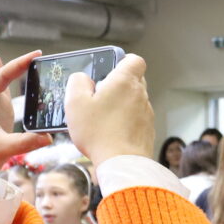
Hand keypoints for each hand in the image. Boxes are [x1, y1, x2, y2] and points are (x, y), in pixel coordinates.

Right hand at [61, 51, 155, 168]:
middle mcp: (140, 94)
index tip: (109, 68)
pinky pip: (137, 118)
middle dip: (119, 84)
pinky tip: (112, 131)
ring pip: (136, 100)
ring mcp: (147, 113)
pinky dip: (127, 121)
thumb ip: (77, 83)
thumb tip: (82, 78)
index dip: (123, 60)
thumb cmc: (98, 132)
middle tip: (100, 95)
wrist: (122, 163)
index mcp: (125, 81)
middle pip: (135, 79)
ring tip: (103, 116)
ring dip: (122, 104)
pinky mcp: (148, 130)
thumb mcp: (75, 103)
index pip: (134, 60)